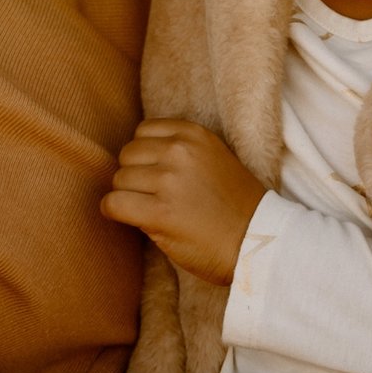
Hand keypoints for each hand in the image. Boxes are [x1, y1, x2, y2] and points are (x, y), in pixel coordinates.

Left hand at [98, 118, 264, 283]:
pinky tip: (128, 220)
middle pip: (127, 155)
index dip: (144, 156)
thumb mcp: (214, 158)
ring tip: (149, 210)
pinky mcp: (160, 213)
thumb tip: (136, 157)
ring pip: (118, 180)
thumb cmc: (236, 206)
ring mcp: (169, 181)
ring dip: (127, 196)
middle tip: (151, 197)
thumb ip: (180, 150)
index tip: (153, 174)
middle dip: (134, 176)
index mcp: (194, 134)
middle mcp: (180, 152)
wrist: (258, 241)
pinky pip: (114, 204)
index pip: (142, 132)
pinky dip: (113, 212)